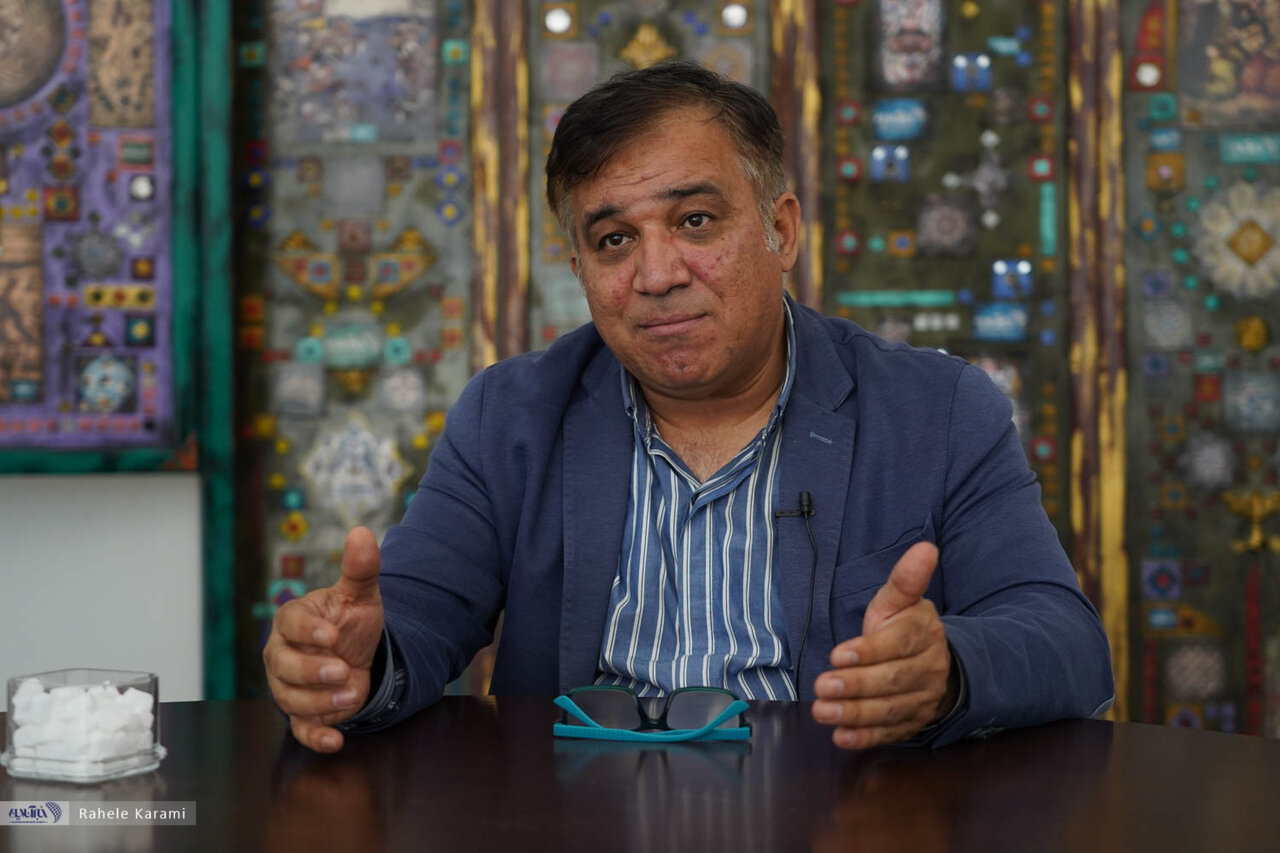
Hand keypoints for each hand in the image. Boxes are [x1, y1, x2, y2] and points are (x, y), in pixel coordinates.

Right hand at [263, 527, 384, 752]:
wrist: (357, 654)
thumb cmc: (350, 621)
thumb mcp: (360, 595)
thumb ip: (360, 567)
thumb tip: (362, 532)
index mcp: (293, 621)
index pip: (290, 625)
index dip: (309, 632)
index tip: (334, 636)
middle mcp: (282, 654)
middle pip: (284, 667)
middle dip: (314, 672)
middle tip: (343, 671)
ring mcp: (288, 686)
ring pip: (291, 700)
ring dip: (320, 703)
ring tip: (350, 696)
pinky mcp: (302, 713)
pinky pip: (301, 730)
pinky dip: (317, 738)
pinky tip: (336, 741)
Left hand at [811, 542, 955, 748]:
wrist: (933, 662)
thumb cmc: (902, 627)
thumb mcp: (898, 601)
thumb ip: (905, 579)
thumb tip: (925, 547)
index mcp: (924, 633)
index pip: (898, 644)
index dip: (868, 651)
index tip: (837, 654)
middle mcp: (929, 668)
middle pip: (893, 680)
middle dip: (855, 686)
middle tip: (821, 687)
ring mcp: (923, 698)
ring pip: (890, 709)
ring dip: (854, 714)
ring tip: (822, 712)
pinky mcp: (914, 722)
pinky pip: (891, 733)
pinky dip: (866, 737)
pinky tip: (841, 737)